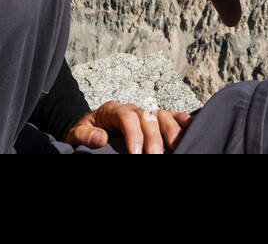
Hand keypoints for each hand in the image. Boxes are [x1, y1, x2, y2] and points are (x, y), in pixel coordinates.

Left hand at [64, 101, 191, 153]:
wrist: (91, 131)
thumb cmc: (86, 134)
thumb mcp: (78, 134)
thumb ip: (86, 136)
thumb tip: (101, 138)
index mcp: (112, 110)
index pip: (127, 116)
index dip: (134, 134)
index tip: (136, 154)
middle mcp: (132, 109)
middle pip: (147, 117)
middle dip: (153, 138)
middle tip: (154, 157)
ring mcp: (145, 114)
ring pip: (161, 116)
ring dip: (171, 130)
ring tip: (176, 145)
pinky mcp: (154, 121)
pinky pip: (170, 117)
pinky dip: (181, 120)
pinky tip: (190, 127)